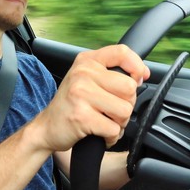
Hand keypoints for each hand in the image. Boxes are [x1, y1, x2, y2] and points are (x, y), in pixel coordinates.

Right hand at [34, 44, 149, 151]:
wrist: (46, 128)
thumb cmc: (71, 104)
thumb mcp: (87, 79)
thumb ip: (112, 73)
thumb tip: (143, 74)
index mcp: (87, 61)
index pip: (122, 52)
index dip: (137, 67)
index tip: (139, 78)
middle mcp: (83, 73)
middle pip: (129, 87)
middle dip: (126, 104)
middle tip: (111, 110)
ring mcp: (81, 94)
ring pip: (124, 110)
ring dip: (119, 123)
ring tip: (104, 122)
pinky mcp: (81, 116)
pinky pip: (113, 129)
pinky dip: (111, 137)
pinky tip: (99, 134)